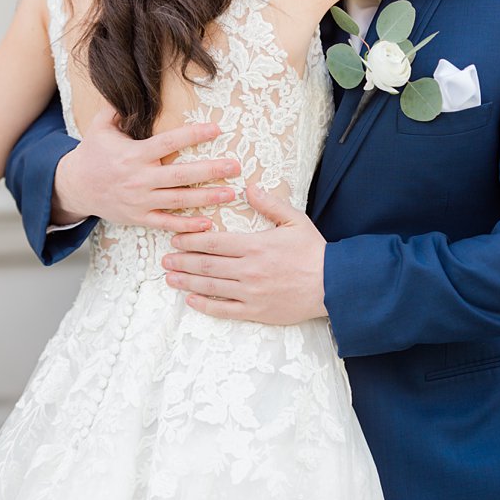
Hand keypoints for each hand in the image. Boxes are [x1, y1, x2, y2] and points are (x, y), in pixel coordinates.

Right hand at [53, 106, 240, 233]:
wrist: (75, 187)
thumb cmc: (92, 153)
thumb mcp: (99, 127)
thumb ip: (117, 108)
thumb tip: (133, 86)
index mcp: (133, 154)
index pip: (168, 143)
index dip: (193, 135)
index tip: (216, 129)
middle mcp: (139, 178)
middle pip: (181, 176)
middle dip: (210, 171)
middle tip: (235, 166)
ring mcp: (140, 201)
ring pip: (179, 201)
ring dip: (207, 198)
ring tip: (230, 193)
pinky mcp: (140, 217)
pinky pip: (167, 223)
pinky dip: (187, 226)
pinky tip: (208, 224)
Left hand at [162, 185, 327, 323]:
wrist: (335, 285)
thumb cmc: (314, 251)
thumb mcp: (294, 220)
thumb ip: (269, 204)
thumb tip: (248, 188)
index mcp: (254, 246)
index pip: (213, 242)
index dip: (191, 240)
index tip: (175, 239)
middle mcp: (248, 270)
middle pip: (206, 265)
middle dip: (182, 261)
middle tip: (164, 260)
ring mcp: (251, 293)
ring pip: (211, 288)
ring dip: (187, 282)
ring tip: (170, 278)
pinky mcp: (257, 312)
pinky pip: (225, 310)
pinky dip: (205, 306)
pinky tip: (191, 301)